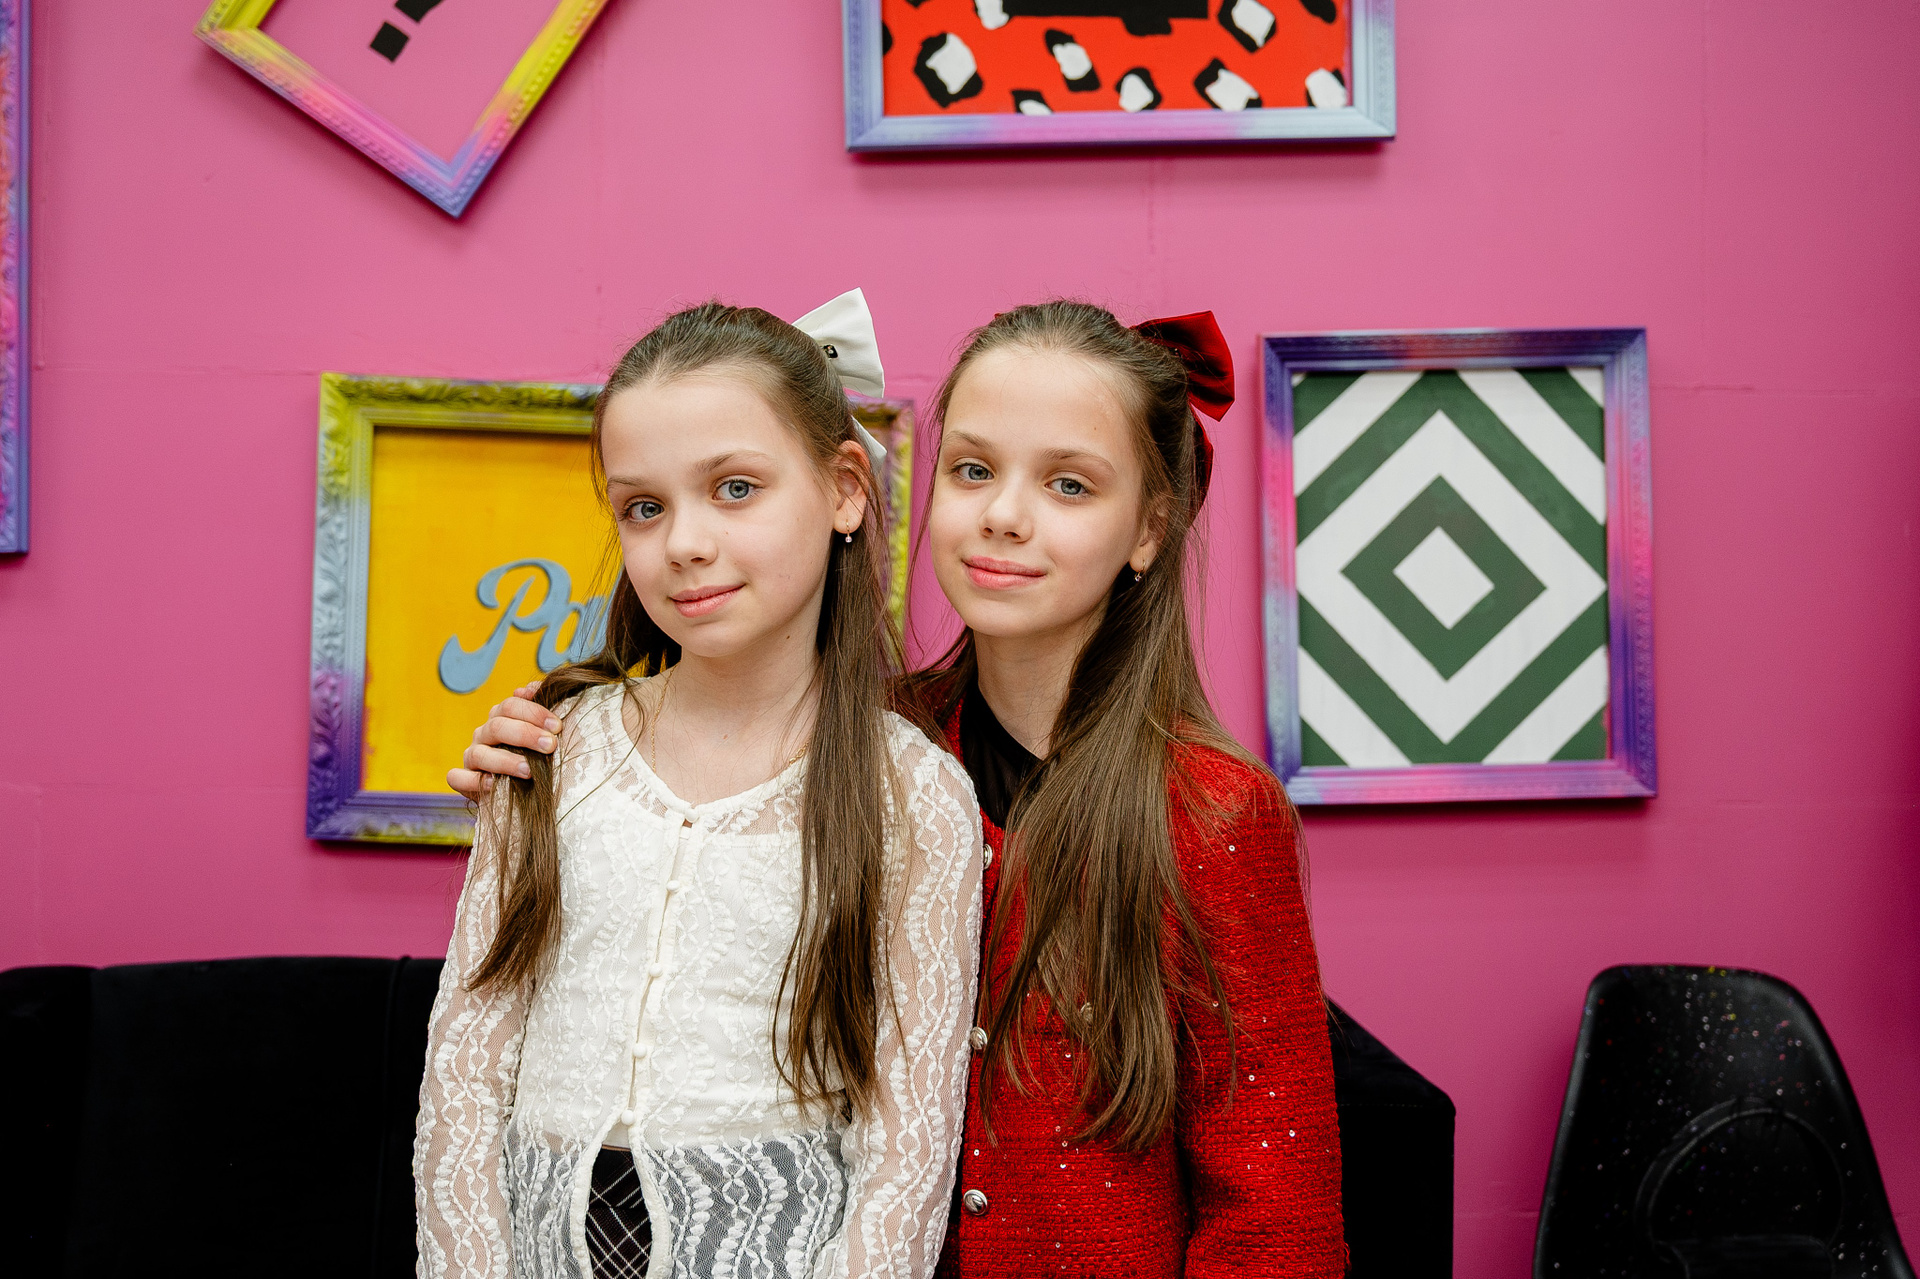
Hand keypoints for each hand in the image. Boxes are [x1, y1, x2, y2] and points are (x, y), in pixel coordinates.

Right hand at [446, 683, 561, 797]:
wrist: (527, 790)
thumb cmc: (537, 756)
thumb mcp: (543, 731)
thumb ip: (539, 709)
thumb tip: (531, 689)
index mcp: (501, 718)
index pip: (510, 706)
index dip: (534, 712)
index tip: (557, 726)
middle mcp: (484, 735)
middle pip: (497, 726)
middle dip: (525, 734)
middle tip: (550, 745)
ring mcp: (472, 757)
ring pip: (480, 754)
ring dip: (505, 761)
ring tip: (529, 770)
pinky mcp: (464, 780)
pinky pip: (458, 777)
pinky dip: (473, 780)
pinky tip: (493, 784)